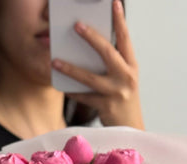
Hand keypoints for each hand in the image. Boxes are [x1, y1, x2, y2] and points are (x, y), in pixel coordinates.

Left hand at [52, 0, 143, 129]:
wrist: (131, 128)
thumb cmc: (124, 99)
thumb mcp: (124, 78)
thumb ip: (113, 62)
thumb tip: (91, 44)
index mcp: (131, 66)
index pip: (125, 39)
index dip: (120, 20)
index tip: (114, 3)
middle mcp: (126, 77)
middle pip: (108, 53)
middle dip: (92, 37)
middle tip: (77, 24)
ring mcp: (117, 93)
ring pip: (90, 78)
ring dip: (71, 68)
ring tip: (55, 60)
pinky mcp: (106, 107)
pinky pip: (85, 97)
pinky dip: (73, 91)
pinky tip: (62, 86)